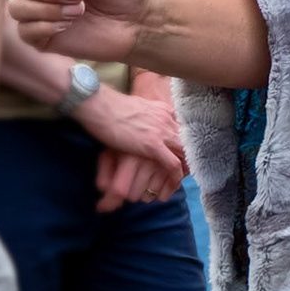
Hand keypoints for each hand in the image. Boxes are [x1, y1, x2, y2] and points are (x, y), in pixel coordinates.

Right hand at [78, 87, 186, 211]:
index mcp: (164, 110)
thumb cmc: (111, 106)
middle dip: (188, 156)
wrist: (101, 106)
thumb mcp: (136, 106)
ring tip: (180, 180)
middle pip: (188, 141)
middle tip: (186, 171)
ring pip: (184, 153)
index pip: (183, 129)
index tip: (182, 155)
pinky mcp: (153, 145)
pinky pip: (172, 164)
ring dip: (184, 168)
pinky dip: (175, 176)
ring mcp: (162, 132)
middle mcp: (168, 120)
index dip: (184, 143)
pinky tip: (172, 184)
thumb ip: (146, 114)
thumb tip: (143, 121)